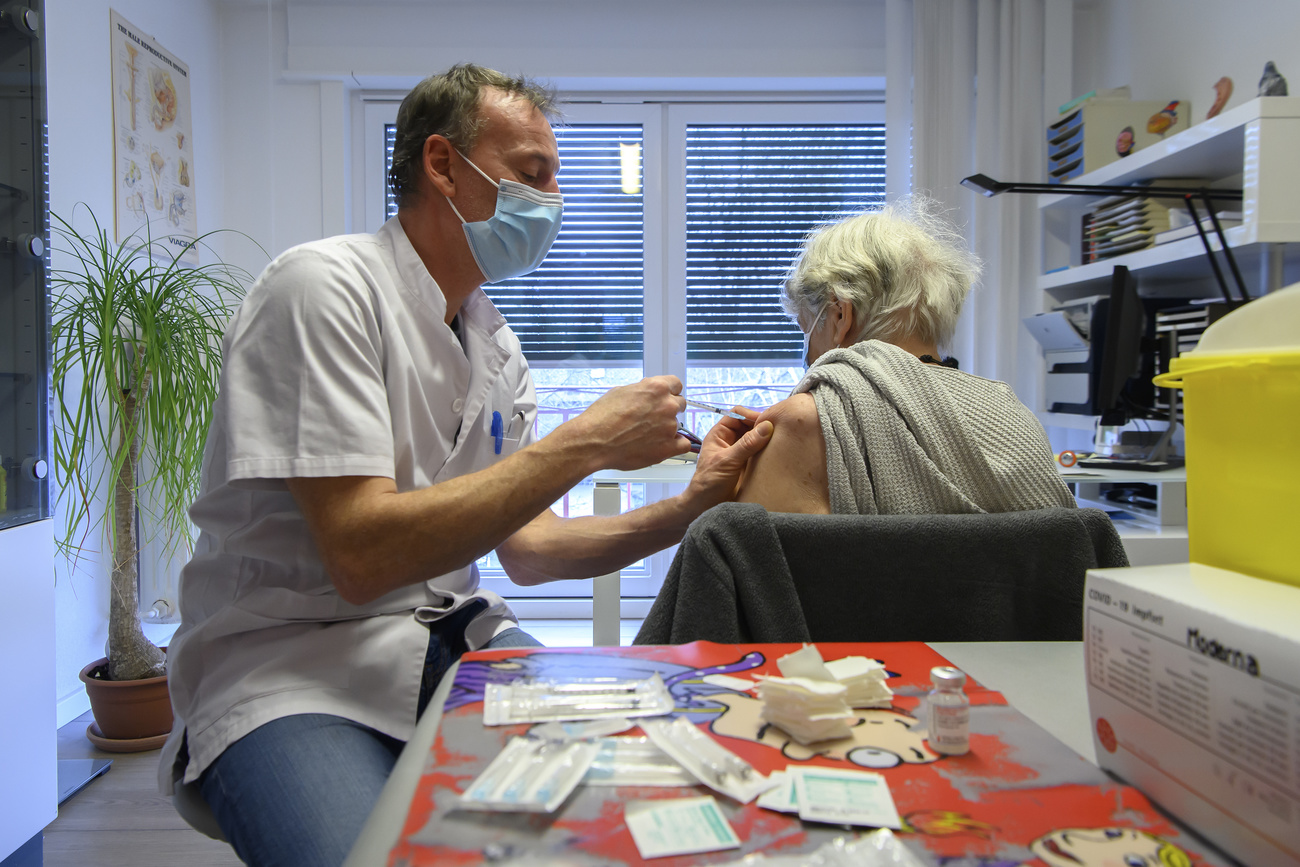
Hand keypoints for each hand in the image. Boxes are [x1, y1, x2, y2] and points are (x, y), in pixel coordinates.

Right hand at [568, 375, 689, 470]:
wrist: (593, 442)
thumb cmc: (601, 418)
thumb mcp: (621, 391)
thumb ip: (641, 391)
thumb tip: (647, 393)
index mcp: (656, 388)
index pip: (676, 384)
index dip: (669, 392)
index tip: (665, 398)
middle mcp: (666, 405)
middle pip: (679, 404)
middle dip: (668, 410)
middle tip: (653, 419)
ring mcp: (669, 427)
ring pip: (677, 425)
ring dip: (666, 429)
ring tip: (645, 436)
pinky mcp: (668, 447)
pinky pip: (683, 445)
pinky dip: (674, 445)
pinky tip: (661, 445)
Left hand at [683, 405, 772, 510]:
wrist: (706, 507)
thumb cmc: (708, 483)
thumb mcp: (727, 461)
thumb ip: (746, 444)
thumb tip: (766, 427)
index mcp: (720, 434)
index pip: (737, 415)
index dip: (751, 415)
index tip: (767, 422)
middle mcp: (731, 441)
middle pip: (750, 425)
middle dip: (763, 426)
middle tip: (779, 430)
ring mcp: (741, 453)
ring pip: (757, 439)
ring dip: (768, 439)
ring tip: (782, 441)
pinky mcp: (750, 465)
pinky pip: (762, 453)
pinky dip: (770, 452)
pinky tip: (779, 453)